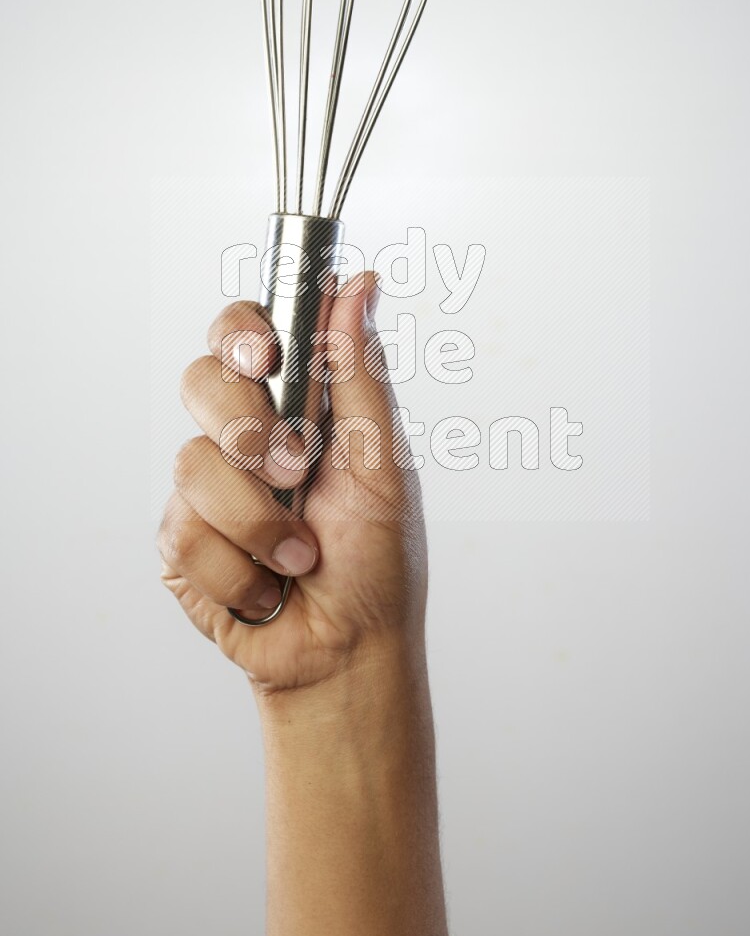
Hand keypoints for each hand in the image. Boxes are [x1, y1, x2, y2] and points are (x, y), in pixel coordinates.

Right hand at [158, 272, 426, 694]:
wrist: (349, 652)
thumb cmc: (378, 561)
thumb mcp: (382, 463)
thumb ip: (360, 373)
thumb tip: (358, 283)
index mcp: (294, 406)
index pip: (242, 334)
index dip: (240, 332)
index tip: (265, 357)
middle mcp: (244, 438)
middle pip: (200, 381)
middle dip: (251, 431)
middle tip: (297, 472)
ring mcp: (207, 490)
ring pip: (192, 464)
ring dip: (260, 522)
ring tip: (302, 557)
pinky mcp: (181, 544)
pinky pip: (184, 533)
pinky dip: (240, 569)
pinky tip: (268, 588)